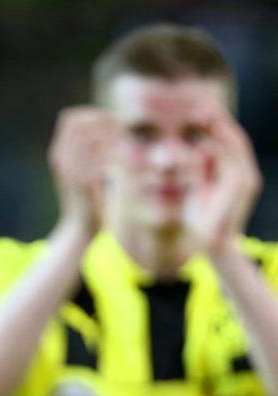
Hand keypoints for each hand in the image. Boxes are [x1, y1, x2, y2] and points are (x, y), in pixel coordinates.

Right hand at [49, 106, 119, 236]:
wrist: (81, 226)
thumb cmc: (87, 197)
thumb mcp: (82, 169)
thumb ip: (86, 149)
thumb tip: (103, 125)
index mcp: (58, 153)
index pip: (70, 118)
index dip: (92, 114)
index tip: (112, 119)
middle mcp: (61, 159)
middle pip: (81, 123)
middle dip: (104, 121)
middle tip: (123, 128)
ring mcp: (70, 170)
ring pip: (93, 138)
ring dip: (113, 136)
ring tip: (128, 141)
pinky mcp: (83, 182)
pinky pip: (101, 157)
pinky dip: (117, 153)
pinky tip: (128, 156)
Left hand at [183, 106, 261, 255]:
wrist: (213, 245)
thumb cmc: (202, 218)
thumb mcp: (197, 187)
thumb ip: (199, 168)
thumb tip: (197, 147)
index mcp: (234, 171)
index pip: (226, 141)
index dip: (214, 124)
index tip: (197, 109)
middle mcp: (244, 171)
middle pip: (234, 137)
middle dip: (218, 119)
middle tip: (201, 102)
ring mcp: (247, 176)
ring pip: (236, 143)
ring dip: (221, 126)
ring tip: (206, 111)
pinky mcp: (244, 183)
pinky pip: (235, 156)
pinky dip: (224, 141)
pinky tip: (212, 130)